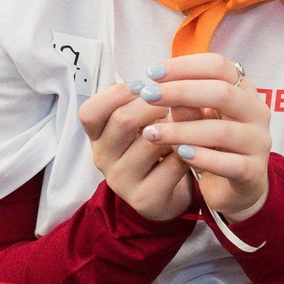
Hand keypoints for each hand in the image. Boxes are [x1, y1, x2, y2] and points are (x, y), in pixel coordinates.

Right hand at [80, 83, 196, 224]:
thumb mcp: (145, 122)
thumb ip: (153, 102)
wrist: (168, 192)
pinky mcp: (145, 198)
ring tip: (190, 122)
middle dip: (154, 104)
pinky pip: (172, 166)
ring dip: (176, 128)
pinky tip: (194, 147)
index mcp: (98, 136)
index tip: (141, 85)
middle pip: (122, 120)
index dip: (115, 94)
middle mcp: (103, 158)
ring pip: (150, 143)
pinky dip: (188, 151)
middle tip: (175, 99)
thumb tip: (176, 90)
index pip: (89, 112)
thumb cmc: (155, 147)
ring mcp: (122, 181)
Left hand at [133, 52, 270, 219]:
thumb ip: (185, 107)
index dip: (185, 66)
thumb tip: (160, 90)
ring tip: (153, 133)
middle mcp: (256, 112)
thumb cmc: (211, 146)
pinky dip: (204, 158)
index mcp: (243, 91)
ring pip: (223, 131)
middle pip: (223, 93)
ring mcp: (258, 142)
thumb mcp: (195, 121)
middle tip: (148, 95)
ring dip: (183, 130)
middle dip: (181, 92)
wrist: (234, 186)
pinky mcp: (254, 172)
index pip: (219, 66)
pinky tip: (181, 154)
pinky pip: (230, 164)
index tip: (152, 73)